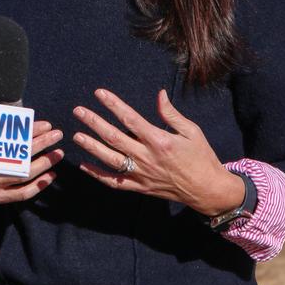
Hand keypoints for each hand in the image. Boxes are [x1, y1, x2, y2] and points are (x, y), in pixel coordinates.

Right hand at [0, 120, 63, 203]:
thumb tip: (20, 118)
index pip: (13, 138)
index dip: (31, 130)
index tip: (46, 124)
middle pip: (21, 154)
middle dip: (42, 143)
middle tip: (57, 134)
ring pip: (25, 173)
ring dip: (45, 162)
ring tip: (59, 153)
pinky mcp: (0, 198)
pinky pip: (23, 193)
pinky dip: (40, 185)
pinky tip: (52, 175)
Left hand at [73, 88, 244, 216]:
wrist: (208, 190)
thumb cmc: (202, 157)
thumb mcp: (192, 131)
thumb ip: (171, 114)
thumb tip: (159, 94)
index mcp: (159, 140)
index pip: (129, 118)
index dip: (113, 104)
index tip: (99, 93)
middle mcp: (146, 157)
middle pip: (114, 137)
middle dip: (93, 122)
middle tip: (78, 111)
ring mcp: (141, 174)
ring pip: (110, 160)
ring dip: (91, 147)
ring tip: (76, 136)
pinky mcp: (140, 188)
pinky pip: (114, 183)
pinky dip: (98, 175)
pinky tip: (84, 166)